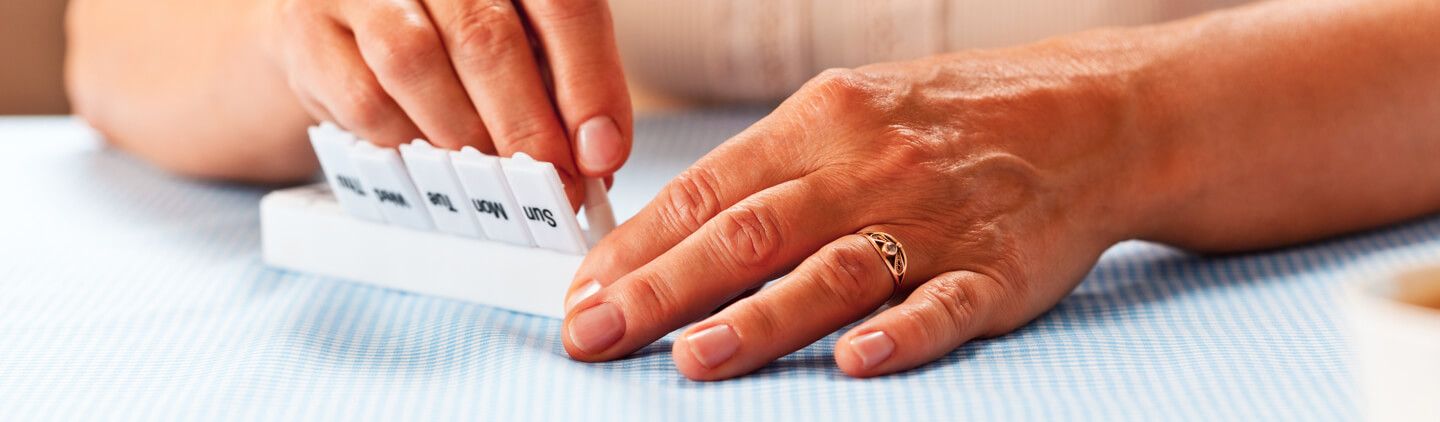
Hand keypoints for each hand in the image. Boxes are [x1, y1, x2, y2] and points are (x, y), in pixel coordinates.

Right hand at [267, 0, 630, 204]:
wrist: (335, 12)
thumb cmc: (449, 27)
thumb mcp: (517, 33)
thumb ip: (558, 78)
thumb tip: (598, 153)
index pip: (563, 5)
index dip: (590, 84)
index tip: (602, 153)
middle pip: (488, 37)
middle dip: (529, 127)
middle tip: (555, 185)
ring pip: (417, 65)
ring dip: (467, 136)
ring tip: (498, 180)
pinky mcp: (306, 28)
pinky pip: (365, 100)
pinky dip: (409, 142)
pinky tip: (433, 160)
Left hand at [560, 49, 1155, 378]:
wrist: (1085, 117)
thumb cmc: (941, 122)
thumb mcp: (845, 114)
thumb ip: (764, 174)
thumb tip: (663, 237)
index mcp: (819, 125)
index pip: (707, 190)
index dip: (637, 247)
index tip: (581, 295)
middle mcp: (867, 170)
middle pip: (751, 232)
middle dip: (663, 289)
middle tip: (595, 334)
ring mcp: (933, 222)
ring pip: (834, 272)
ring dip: (760, 319)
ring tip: (692, 358)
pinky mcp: (996, 271)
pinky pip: (945, 306)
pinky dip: (901, 335)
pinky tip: (856, 361)